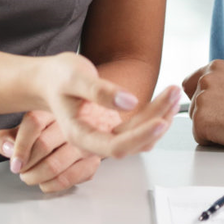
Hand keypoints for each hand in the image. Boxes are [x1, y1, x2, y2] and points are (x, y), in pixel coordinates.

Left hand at [0, 109, 110, 192]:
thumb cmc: (48, 130)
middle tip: (21, 170)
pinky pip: (70, 178)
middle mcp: (71, 121)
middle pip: (43, 146)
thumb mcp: (22, 129)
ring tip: (30, 176)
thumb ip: (5, 138)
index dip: (20, 147)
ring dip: (36, 176)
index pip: (33, 123)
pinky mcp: (93, 159)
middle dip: (26, 164)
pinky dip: (52, 184)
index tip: (15, 164)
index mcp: (52, 107)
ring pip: (55, 165)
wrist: (86, 125)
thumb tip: (7, 150)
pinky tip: (45, 182)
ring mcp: (85, 141)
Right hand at [33, 53, 180, 160]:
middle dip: (157, 120)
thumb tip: (131, 102)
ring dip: (160, 117)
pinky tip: (166, 100)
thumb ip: (100, 91)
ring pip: (140, 136)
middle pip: (133, 142)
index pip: (115, 146)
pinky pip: (139, 128)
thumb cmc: (57, 78)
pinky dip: (155, 115)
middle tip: (174, 93)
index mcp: (79, 134)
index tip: (160, 121)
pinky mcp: (114, 128)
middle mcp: (94, 140)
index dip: (140, 136)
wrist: (49, 81)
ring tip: (174, 93)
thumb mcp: (75, 77)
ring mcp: (106, 135)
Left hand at [180, 60, 223, 150]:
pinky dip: (213, 141)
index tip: (218, 106)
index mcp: (215, 67)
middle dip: (208, 115)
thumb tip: (207, 98)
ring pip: (196, 121)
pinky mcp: (202, 120)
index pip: (190, 84)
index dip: (202, 99)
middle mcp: (206, 79)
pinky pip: (199, 137)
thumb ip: (220, 85)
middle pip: (192, 105)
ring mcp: (202, 99)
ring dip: (212, 128)